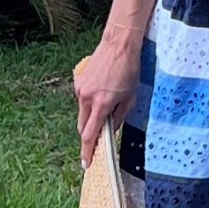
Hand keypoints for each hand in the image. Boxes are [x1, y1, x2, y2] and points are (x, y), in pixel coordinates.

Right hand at [74, 34, 143, 168]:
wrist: (118, 44)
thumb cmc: (129, 70)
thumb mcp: (130, 97)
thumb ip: (119, 117)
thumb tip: (111, 131)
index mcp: (101, 103)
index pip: (90, 134)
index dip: (88, 151)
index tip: (86, 163)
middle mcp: (87, 97)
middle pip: (82, 126)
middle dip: (89, 135)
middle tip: (99, 138)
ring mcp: (80, 89)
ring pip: (82, 113)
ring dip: (91, 116)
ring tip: (107, 104)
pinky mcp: (78, 82)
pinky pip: (82, 99)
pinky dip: (90, 102)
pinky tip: (102, 92)